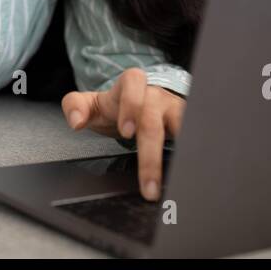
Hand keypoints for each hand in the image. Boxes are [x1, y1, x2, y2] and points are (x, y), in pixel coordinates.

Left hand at [61, 68, 184, 201]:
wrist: (143, 102)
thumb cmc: (116, 106)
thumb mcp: (92, 103)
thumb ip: (75, 106)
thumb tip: (75, 122)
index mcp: (131, 85)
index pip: (133, 84)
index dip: (130, 105)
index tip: (126, 132)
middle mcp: (156, 96)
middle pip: (153, 123)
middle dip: (150, 156)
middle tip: (148, 186)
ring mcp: (175, 109)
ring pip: (180, 129)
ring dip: (180, 159)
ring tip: (175, 185)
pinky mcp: (189, 123)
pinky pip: (195, 139)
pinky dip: (194, 157)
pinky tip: (192, 176)